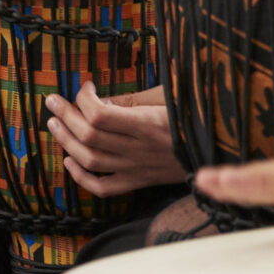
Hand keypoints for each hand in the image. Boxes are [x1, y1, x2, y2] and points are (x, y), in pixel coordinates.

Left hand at [45, 83, 188, 195]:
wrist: (220, 151)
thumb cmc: (195, 117)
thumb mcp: (168, 99)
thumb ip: (132, 101)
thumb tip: (98, 100)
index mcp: (148, 124)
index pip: (100, 114)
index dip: (84, 98)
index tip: (87, 86)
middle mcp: (140, 149)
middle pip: (89, 135)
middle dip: (65, 115)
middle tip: (53, 101)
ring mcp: (138, 169)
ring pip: (90, 160)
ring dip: (66, 140)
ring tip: (54, 123)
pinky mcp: (140, 182)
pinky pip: (104, 187)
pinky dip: (81, 177)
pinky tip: (69, 160)